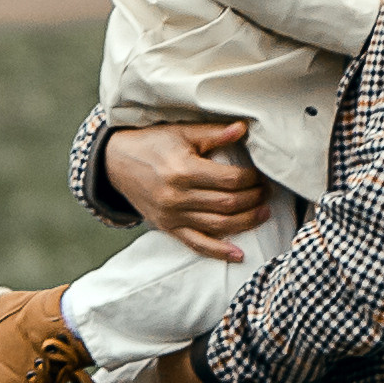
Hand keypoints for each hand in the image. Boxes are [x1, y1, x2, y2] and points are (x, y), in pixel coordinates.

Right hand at [102, 120, 269, 261]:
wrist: (116, 162)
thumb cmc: (153, 143)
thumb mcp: (183, 132)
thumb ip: (214, 133)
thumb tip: (244, 128)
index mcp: (183, 170)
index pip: (229, 180)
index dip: (251, 179)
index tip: (261, 175)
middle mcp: (177, 196)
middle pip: (227, 204)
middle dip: (253, 199)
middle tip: (266, 192)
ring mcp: (172, 215)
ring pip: (218, 225)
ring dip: (246, 222)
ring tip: (263, 213)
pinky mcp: (168, 228)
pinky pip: (196, 244)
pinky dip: (219, 252)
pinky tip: (238, 254)